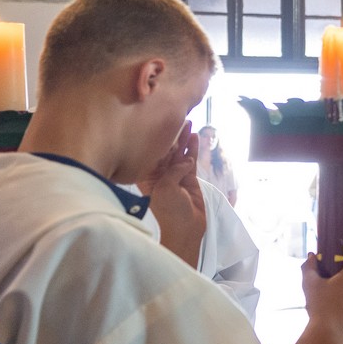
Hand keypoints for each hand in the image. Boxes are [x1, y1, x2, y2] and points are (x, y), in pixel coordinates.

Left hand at [144, 122, 206, 266]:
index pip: (149, 151)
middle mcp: (158, 172)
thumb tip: (186, 161)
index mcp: (146, 175)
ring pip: (179, 152)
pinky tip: (195, 137)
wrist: (186, 227)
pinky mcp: (188, 177)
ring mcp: (174, 174)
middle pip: (165, 148)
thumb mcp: (166, 188)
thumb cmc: (169, 210)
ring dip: (183, 138)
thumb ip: (174, 170)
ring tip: (188, 122)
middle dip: (170, 134)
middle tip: (177, 116)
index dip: (154, 137)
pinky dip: (193, 148)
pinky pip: (191, 159)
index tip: (157, 120)